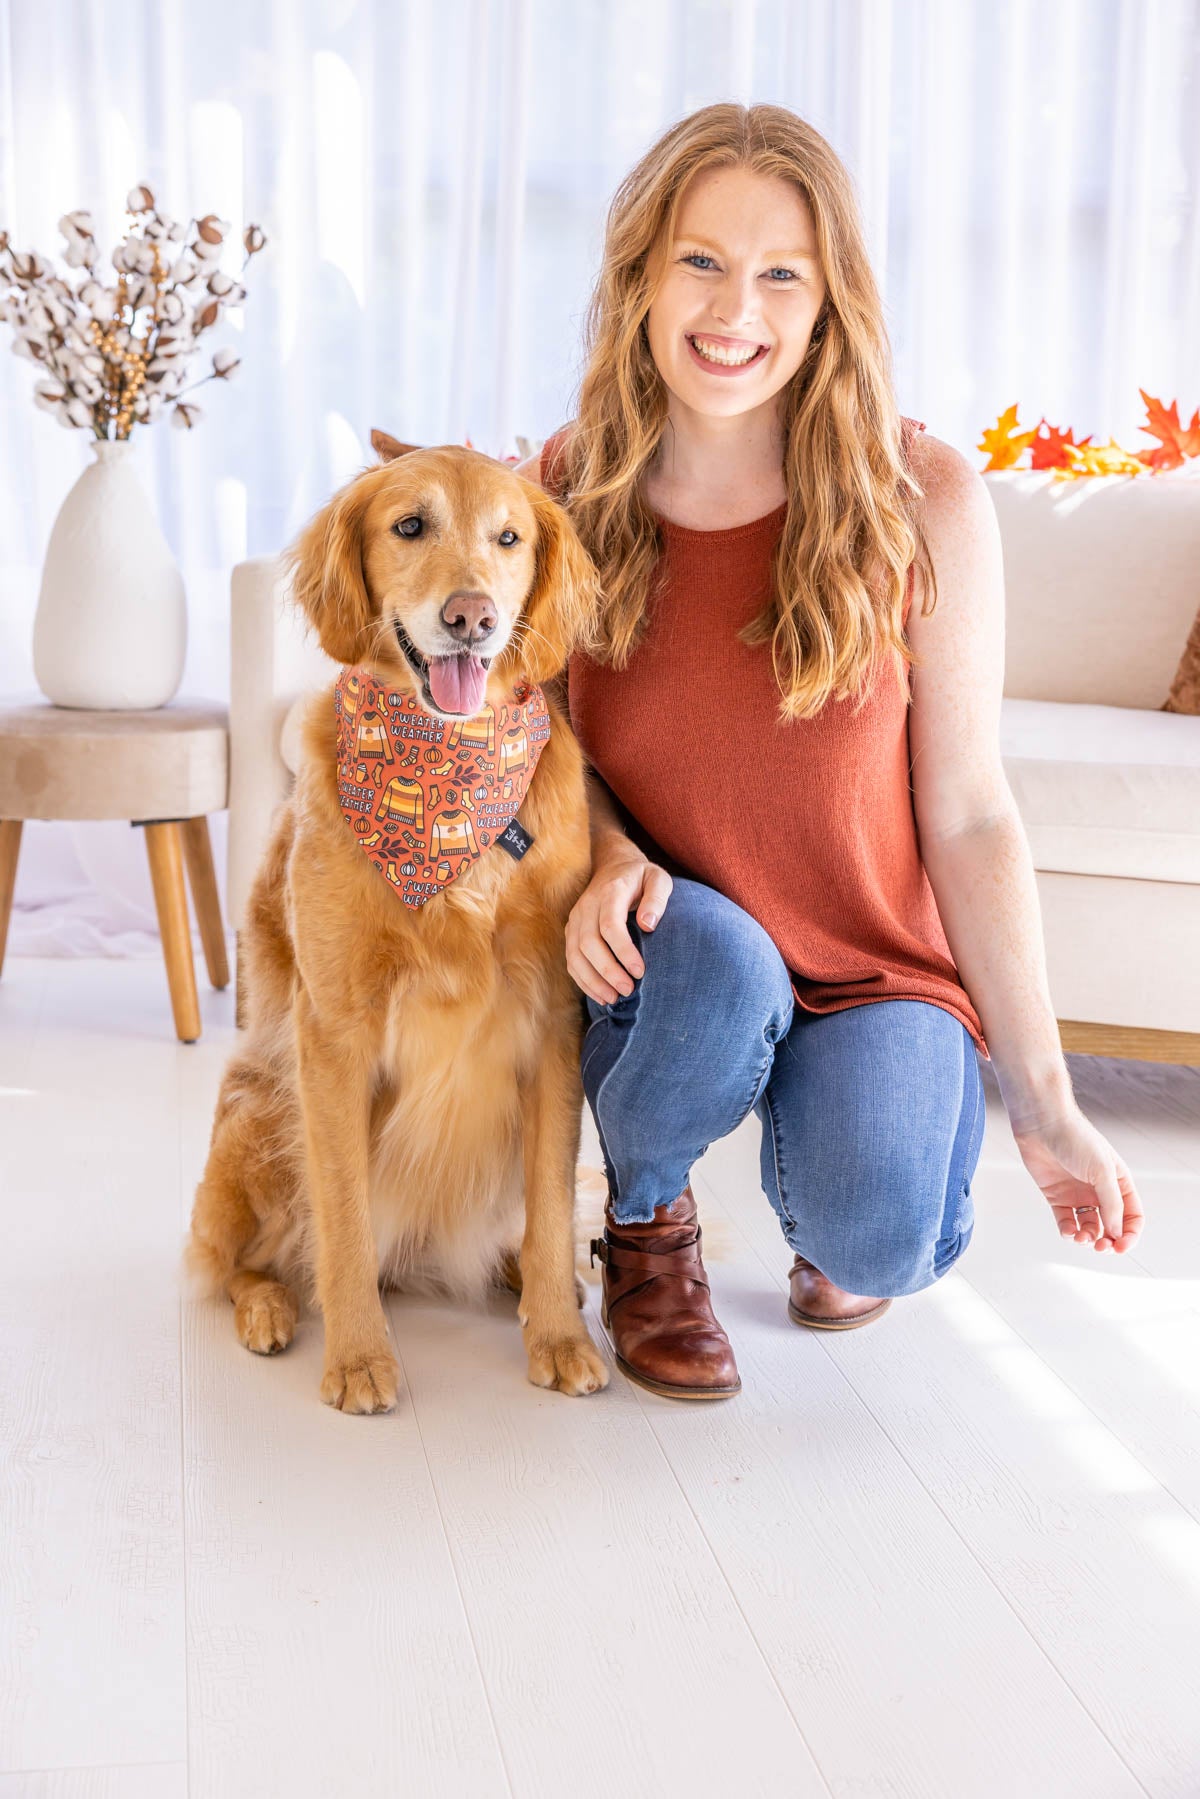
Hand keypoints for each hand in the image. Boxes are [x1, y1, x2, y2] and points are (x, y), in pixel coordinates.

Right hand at [565, 843, 672, 1004]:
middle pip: (589, 943)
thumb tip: (648, 925)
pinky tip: (600, 995)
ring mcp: (575, 919)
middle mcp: (587, 905)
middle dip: (608, 971)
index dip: (623, 951)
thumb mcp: (659, 879)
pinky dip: (583, 980)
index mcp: (610, 892)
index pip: (609, 925)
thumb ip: (657, 899)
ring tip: (614, 999)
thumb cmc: (642, 878)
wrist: (614, 866)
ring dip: (593, 980)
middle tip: (628, 990)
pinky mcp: (571, 931)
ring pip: (575, 954)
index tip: (640, 971)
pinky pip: (570, 959)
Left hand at [1010, 1103, 1144, 1252]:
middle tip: (1101, 1247)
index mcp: (1119, 1182)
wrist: (1042, 1124)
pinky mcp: (1056, 1196)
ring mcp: (1078, 1194)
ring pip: (1088, 1227)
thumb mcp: (1102, 1171)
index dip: (1129, 1235)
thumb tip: (1116, 1233)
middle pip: (1110, 1226)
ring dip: (1088, 1238)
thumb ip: (1111, 1203)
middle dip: (1108, 1241)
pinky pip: (1066, 1221)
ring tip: (1082, 1238)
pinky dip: (1068, 1231)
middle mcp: (1100, 1191)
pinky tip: (1068, 1230)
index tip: (1121, 1247)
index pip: (1132, 1217)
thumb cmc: (1076, 1139)